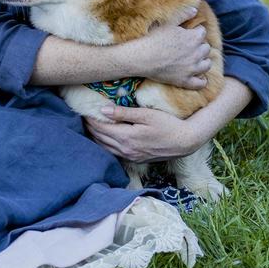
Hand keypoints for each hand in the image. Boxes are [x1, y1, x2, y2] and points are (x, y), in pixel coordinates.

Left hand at [84, 105, 204, 163]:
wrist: (185, 142)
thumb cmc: (168, 124)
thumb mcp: (146, 115)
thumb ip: (123, 113)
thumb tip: (103, 110)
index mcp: (126, 137)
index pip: (101, 127)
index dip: (90, 118)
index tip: (84, 108)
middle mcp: (125, 149)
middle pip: (100, 138)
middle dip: (90, 127)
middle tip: (82, 115)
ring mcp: (130, 156)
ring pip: (104, 147)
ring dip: (95, 137)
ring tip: (89, 126)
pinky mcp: (135, 159)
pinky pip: (113, 152)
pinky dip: (104, 144)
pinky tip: (103, 138)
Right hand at [127, 8, 209, 88]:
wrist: (142, 57)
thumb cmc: (154, 38)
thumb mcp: (169, 23)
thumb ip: (184, 15)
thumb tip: (195, 10)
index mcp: (194, 38)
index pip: (202, 32)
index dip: (195, 32)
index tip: (188, 33)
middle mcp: (197, 53)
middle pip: (206, 48)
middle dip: (200, 46)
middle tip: (189, 46)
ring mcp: (192, 69)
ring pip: (207, 64)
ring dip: (203, 61)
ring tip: (195, 60)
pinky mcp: (185, 81)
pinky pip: (200, 83)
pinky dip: (201, 80)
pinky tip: (198, 77)